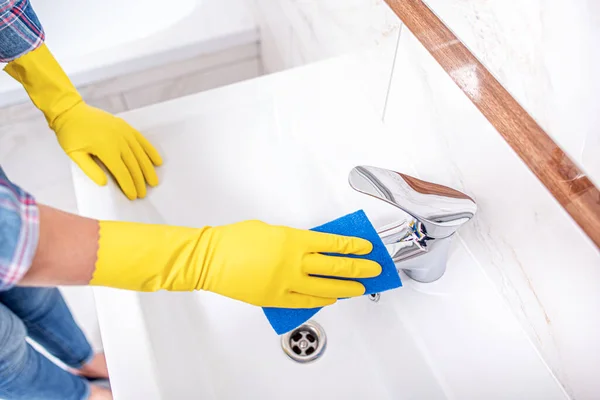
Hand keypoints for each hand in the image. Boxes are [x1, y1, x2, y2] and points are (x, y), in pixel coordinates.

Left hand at [53, 103, 162, 199]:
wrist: (70, 111)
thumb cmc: (70, 134)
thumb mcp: (74, 154)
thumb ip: (90, 170)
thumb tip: (104, 184)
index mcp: (106, 149)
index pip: (122, 172)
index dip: (129, 186)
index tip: (133, 196)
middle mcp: (119, 141)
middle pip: (134, 166)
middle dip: (140, 181)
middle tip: (143, 194)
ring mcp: (124, 132)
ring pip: (141, 155)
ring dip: (148, 170)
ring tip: (153, 182)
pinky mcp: (126, 127)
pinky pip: (142, 140)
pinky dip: (150, 151)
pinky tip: (157, 161)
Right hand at [197, 221, 381, 307]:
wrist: (210, 259)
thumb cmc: (235, 240)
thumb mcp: (270, 230)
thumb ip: (293, 239)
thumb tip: (309, 248)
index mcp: (294, 240)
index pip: (333, 244)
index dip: (353, 246)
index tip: (367, 248)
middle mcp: (295, 262)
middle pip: (336, 267)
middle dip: (359, 268)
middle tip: (374, 269)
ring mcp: (286, 283)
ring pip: (326, 287)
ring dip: (346, 288)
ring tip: (360, 288)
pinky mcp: (276, 298)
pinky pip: (306, 301)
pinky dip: (322, 299)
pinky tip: (333, 299)